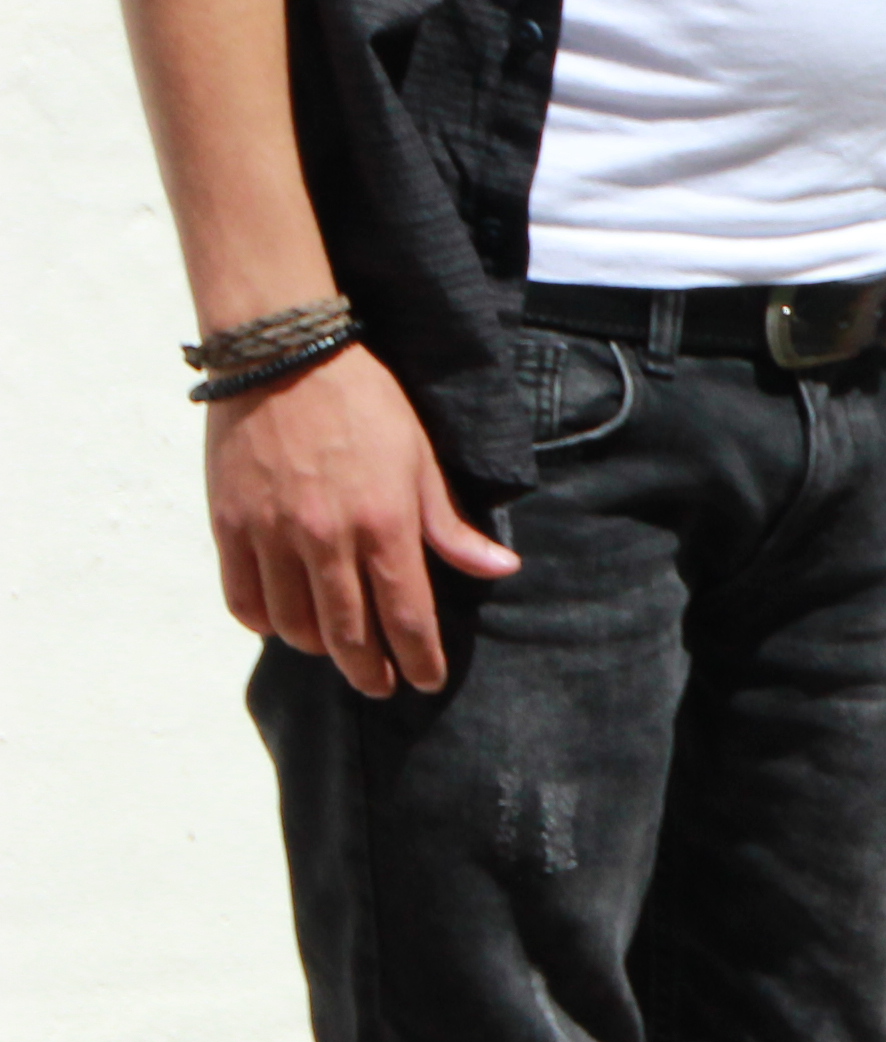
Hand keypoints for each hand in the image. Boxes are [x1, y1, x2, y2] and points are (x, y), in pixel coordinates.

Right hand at [204, 347, 519, 698]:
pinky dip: (264, 621)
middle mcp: (327, 540)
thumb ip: (450, 525)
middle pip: (349, 634)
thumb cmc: (365, 402)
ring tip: (337, 650)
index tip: (426, 681)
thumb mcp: (422, 459)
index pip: (407, 616)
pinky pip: (243, 599)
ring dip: (320, 648)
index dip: (419, 658)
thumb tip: (500, 569)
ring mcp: (272, 535)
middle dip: (370, 670)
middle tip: (381, 685)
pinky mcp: (230, 526)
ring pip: (294, 625)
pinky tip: (282, 621)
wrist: (284, 356)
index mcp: (384, 525)